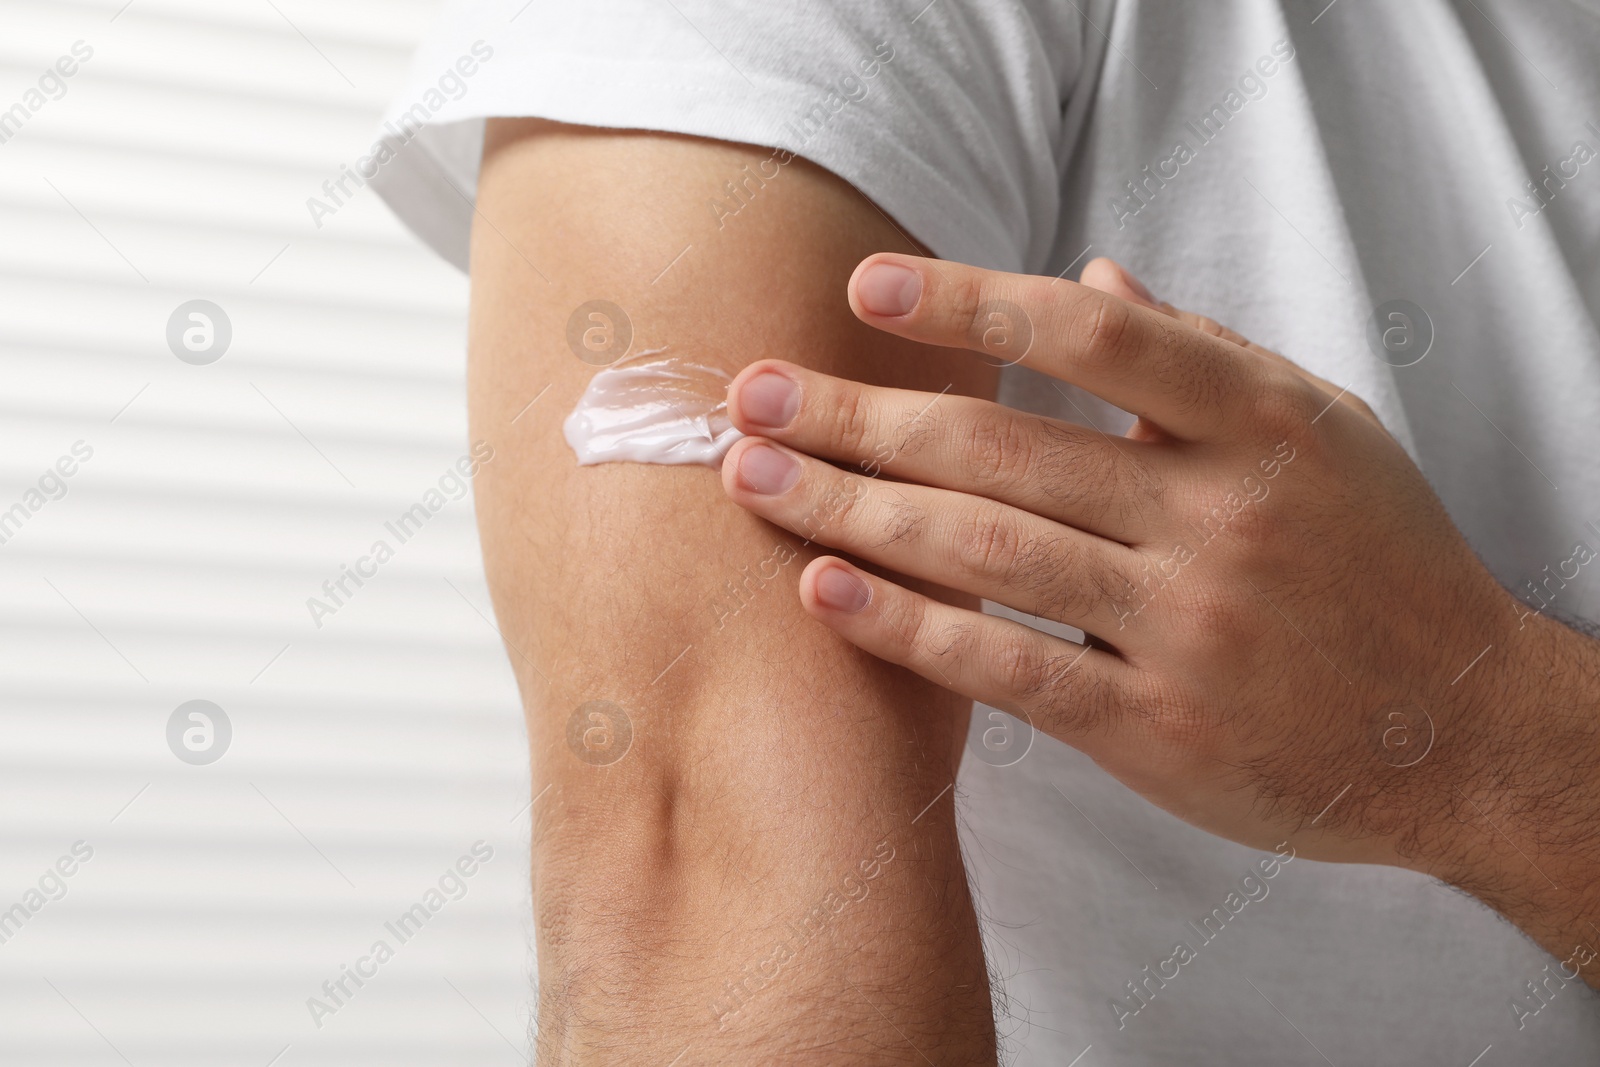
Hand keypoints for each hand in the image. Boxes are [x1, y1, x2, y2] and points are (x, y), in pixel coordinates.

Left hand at [717, 252, 1569, 884]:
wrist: (1459, 730)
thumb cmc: (1381, 564)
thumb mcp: (1322, 431)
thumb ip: (1201, 355)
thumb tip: (1095, 277)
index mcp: (1261, 425)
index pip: (1096, 340)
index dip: (972, 304)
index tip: (865, 288)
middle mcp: (1222, 518)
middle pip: (1004, 450)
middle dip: (861, 417)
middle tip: (753, 395)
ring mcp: (1188, 627)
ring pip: (988, 553)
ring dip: (854, 512)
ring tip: (757, 479)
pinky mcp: (1158, 729)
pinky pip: (1010, 668)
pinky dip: (909, 629)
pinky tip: (826, 591)